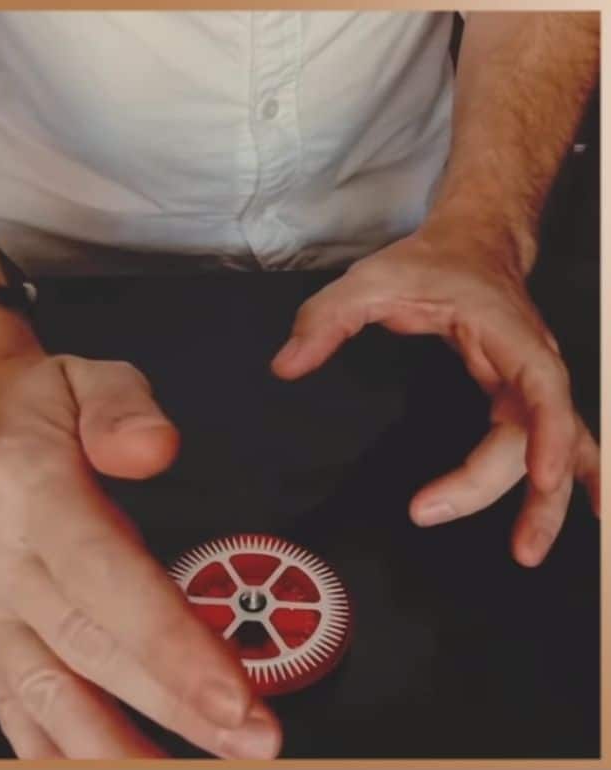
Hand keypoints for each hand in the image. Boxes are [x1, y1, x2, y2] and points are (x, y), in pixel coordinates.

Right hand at [0, 316, 281, 758]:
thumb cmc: (39, 401)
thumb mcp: (89, 373)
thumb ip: (124, 407)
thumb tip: (156, 450)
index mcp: (24, 488)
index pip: (103, 576)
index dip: (168, 641)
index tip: (234, 695)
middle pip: (88, 647)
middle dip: (172, 705)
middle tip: (251, 743)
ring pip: (48, 694)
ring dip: (118, 751)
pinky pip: (13, 706)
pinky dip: (56, 754)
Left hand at [271, 222, 598, 566]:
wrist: (472, 243)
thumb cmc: (428, 263)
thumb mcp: (369, 280)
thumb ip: (326, 318)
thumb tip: (286, 365)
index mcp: (504, 331)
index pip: (542, 385)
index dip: (549, 432)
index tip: (540, 477)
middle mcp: (530, 360)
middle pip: (534, 432)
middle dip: (492, 481)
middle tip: (429, 512)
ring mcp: (532, 381)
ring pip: (559, 445)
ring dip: (548, 499)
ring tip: (526, 550)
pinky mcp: (524, 395)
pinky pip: (560, 439)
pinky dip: (575, 475)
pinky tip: (586, 509)